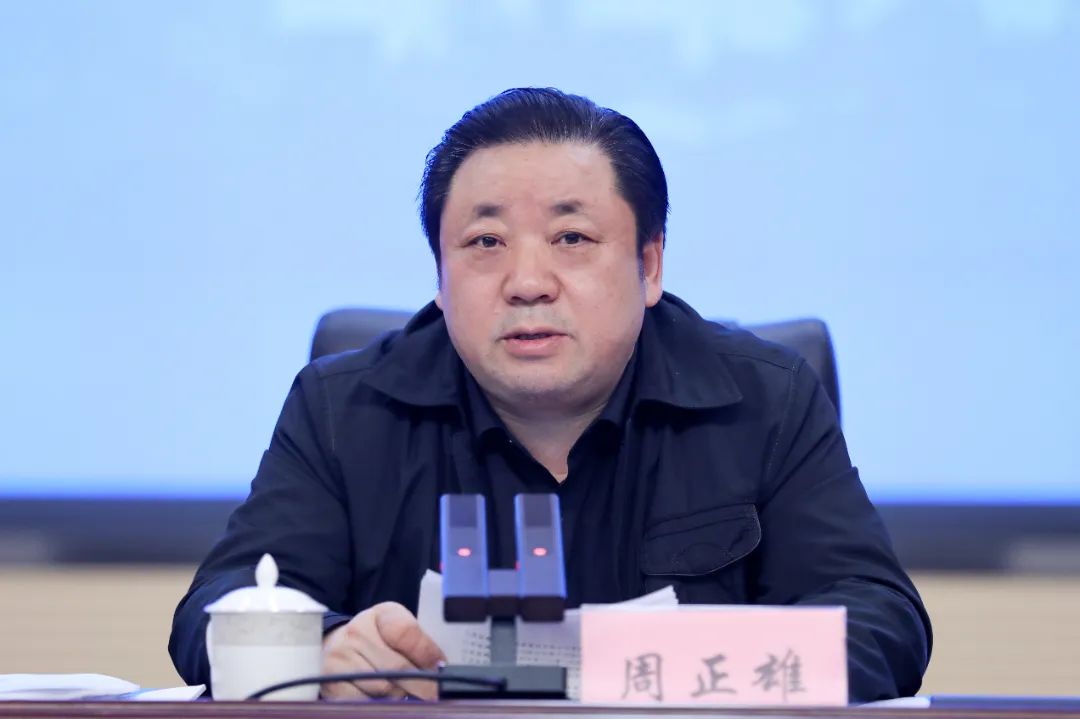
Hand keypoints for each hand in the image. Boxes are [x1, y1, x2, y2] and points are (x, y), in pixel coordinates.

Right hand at [320, 602, 446, 700]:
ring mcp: (341, 657)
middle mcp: (357, 631)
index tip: (440, 668)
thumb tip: (439, 669)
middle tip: (433, 694)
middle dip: (421, 685)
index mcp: (381, 614)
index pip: (406, 632)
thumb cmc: (377, 639)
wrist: (338, 646)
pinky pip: (363, 701)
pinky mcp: (331, 681)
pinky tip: (383, 698)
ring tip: (403, 691)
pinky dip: (378, 704)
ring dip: (399, 695)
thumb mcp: (398, 629)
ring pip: (383, 688)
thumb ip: (419, 644)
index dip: (427, 654)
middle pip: (397, 666)